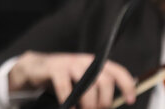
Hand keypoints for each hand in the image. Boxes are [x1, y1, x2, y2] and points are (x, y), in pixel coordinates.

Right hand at [7, 52, 135, 108]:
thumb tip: (110, 106)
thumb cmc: (63, 79)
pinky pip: (65, 89)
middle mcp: (84, 61)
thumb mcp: (81, 82)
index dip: (126, 85)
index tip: (130, 101)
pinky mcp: (54, 69)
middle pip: (104, 81)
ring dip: (87, 105)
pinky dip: (68, 103)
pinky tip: (67, 108)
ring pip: (87, 86)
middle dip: (103, 102)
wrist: (35, 69)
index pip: (117, 71)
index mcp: (94, 63)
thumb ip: (96, 91)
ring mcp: (68, 63)